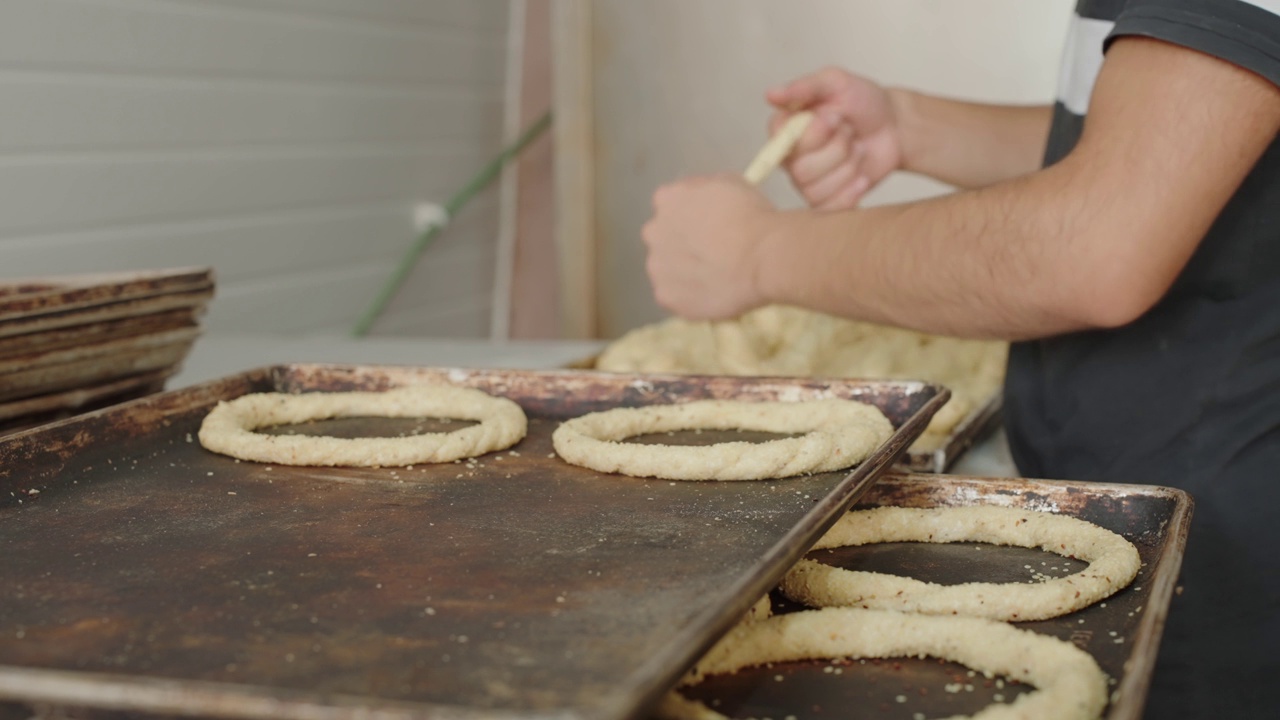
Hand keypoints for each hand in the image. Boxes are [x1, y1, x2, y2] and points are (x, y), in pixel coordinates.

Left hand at [642, 175, 777, 319]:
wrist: (762, 258)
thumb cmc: (751, 216)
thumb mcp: (729, 182)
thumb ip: (703, 189)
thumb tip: (701, 201)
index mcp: (667, 199)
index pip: (671, 204)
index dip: (691, 215)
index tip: (710, 224)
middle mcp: (653, 232)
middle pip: (663, 237)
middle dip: (681, 243)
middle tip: (711, 252)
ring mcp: (657, 268)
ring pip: (666, 268)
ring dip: (683, 271)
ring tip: (712, 276)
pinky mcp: (666, 297)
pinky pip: (675, 295)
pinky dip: (689, 296)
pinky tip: (710, 293)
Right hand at [766, 66, 904, 209]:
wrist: (895, 126)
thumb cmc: (863, 101)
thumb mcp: (836, 82)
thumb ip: (804, 88)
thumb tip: (770, 95)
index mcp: (787, 129)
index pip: (781, 142)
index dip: (812, 134)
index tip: (834, 117)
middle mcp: (792, 158)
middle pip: (801, 171)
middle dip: (836, 149)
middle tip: (850, 132)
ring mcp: (808, 182)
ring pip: (816, 190)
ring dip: (847, 167)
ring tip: (859, 149)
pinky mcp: (826, 200)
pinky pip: (829, 208)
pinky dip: (851, 192)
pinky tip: (862, 177)